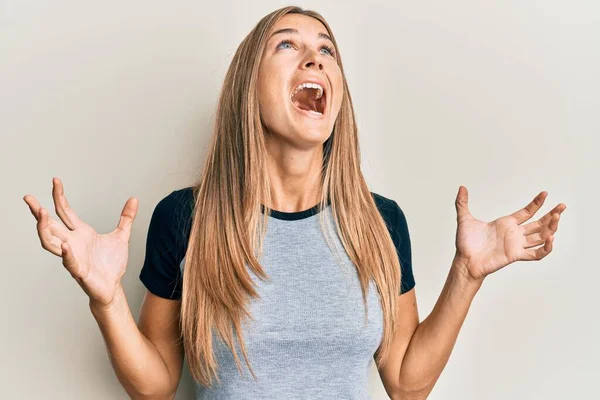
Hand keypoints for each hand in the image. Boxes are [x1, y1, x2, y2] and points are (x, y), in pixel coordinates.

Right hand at [23, 177, 138, 307]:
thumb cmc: (111, 264)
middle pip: (50, 225)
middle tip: (29, 198)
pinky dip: (67, 254)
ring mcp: (73, 256)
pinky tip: (66, 245)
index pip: (65, 211)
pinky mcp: (79, 271)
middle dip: (39, 212)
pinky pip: (69, 262)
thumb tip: (134, 199)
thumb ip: (126, 218)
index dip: (59, 196)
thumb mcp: (122, 236)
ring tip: (41, 215)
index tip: (55, 181)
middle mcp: (72, 242)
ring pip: (51, 243)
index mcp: (81, 232)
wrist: (113, 287)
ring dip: (44, 230)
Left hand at [453, 186, 565, 280]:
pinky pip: (536, 254)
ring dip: (551, 228)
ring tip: (557, 217)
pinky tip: (551, 238)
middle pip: (539, 224)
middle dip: (551, 215)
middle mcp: (514, 234)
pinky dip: (545, 248)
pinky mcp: (515, 255)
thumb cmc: (465, 243)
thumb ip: (462, 203)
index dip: (537, 203)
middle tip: (562, 206)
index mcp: (505, 223)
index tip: (545, 193)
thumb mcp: (464, 219)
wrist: (464, 261)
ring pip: (541, 236)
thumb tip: (461, 188)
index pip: (527, 212)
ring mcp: (516, 245)